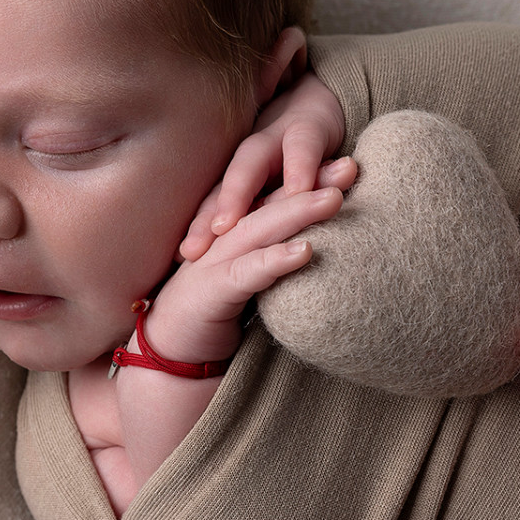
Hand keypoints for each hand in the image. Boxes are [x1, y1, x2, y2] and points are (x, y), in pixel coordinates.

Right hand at [143, 185, 346, 365]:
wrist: (170, 352)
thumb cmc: (218, 315)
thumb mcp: (256, 283)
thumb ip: (280, 263)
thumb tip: (325, 250)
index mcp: (239, 233)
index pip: (278, 199)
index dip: (310, 179)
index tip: (348, 167)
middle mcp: (226, 238)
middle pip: (271, 203)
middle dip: (310, 182)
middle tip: (349, 167)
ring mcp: (216, 261)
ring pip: (261, 228)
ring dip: (298, 211)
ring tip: (334, 198)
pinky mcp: (212, 290)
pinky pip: (247, 271)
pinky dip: (275, 259)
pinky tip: (304, 250)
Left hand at [179, 72, 353, 261]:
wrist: (328, 98)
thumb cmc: (302, 155)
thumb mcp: (281, 184)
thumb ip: (261, 214)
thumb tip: (230, 259)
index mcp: (241, 173)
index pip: (212, 206)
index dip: (196, 234)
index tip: (179, 263)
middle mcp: (249, 156)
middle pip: (217, 191)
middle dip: (202, 221)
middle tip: (190, 252)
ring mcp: (275, 138)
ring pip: (249, 165)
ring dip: (236, 194)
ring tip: (226, 226)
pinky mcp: (310, 127)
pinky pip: (302, 149)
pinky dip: (299, 169)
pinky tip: (298, 191)